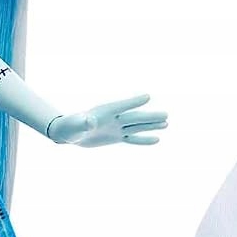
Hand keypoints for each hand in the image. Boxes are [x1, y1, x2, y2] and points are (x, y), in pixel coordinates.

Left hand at [46, 94, 167, 146]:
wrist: (70, 133)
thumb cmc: (70, 126)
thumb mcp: (76, 125)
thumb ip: (84, 122)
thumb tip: (90, 121)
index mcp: (104, 112)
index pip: (122, 106)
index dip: (133, 102)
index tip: (147, 96)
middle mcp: (114, 119)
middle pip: (135, 117)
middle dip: (150, 117)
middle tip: (166, 115)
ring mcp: (116, 128)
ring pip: (137, 126)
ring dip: (151, 125)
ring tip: (166, 123)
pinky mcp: (116, 137)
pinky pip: (132, 139)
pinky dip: (144, 140)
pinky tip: (156, 139)